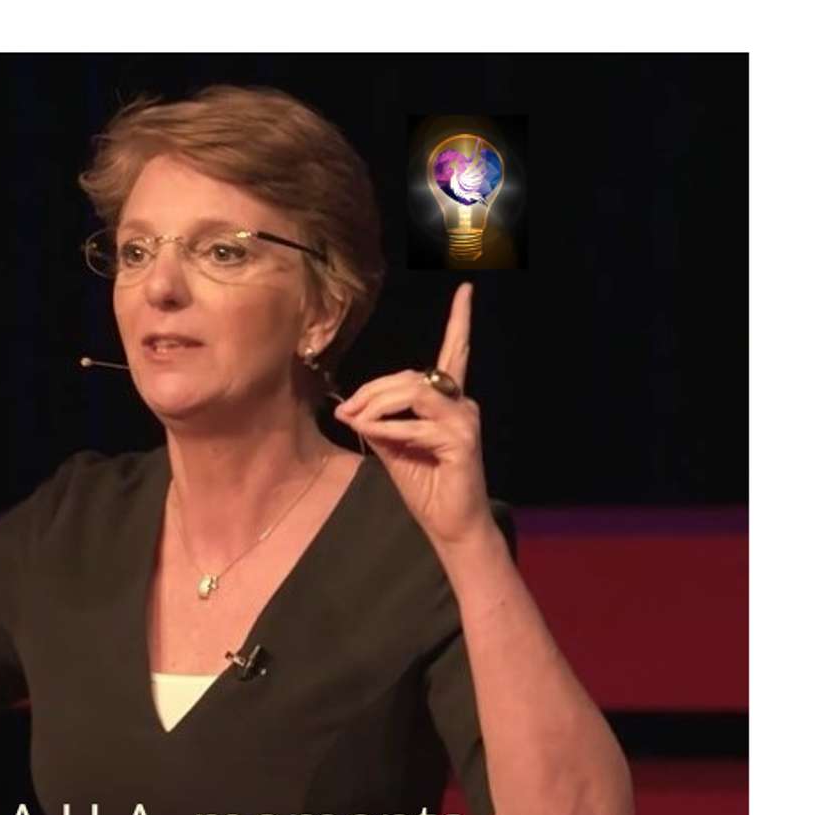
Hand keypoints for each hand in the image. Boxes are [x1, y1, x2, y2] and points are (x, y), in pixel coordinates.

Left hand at [332, 283, 491, 547]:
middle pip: (412, 376)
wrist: (451, 525)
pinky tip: (375, 436)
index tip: (466, 289)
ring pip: (414, 392)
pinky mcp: (462, 442)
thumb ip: (378, 422)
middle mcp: (462, 404)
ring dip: (377, 405)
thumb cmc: (426, 485)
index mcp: (449, 401)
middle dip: (372, 389)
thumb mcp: (393, 447)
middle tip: (346, 410)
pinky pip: (416, 426)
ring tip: (357, 422)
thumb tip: (349, 408)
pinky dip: (389, 430)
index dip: (460, 321)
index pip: (455, 353)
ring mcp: (465, 421)